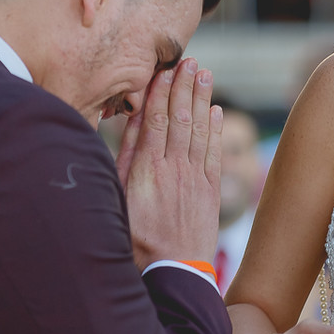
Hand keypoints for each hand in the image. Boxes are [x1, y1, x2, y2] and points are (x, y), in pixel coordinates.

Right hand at [117, 58, 222, 269]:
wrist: (171, 273)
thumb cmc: (134, 240)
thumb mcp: (118, 197)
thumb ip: (126, 157)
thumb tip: (134, 122)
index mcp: (147, 169)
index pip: (156, 119)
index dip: (163, 91)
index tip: (167, 69)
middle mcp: (174, 168)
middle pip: (181, 118)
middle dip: (185, 86)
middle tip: (191, 61)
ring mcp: (196, 179)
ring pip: (200, 131)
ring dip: (203, 100)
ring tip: (205, 75)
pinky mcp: (211, 192)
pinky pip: (215, 153)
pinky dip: (216, 130)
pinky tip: (216, 112)